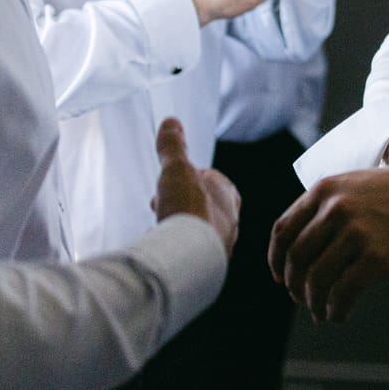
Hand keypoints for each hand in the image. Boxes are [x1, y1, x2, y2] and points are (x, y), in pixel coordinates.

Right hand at [151, 118, 240, 255]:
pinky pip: (190, 253)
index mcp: (227, 195)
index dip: (189, 177)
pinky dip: (176, 247)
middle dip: (181, 202)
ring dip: (179, 225)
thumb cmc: (188, 208)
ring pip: (198, 230)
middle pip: (204, 207)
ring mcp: (218, 246)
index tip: (172, 179)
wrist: (188, 257)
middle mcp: (229, 221)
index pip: (213, 181)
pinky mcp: (205, 267)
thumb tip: (171, 122)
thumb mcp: (176, 168)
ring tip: (159, 225)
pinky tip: (161, 248)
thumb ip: (173, 147)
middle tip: (160, 203)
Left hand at [267, 153, 388, 322]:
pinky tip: (339, 315)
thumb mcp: (359, 186)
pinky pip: (343, 294)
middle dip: (294, 285)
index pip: (283, 230)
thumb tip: (301, 249)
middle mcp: (337, 208)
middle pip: (296, 258)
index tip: (280, 276)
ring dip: (314, 303)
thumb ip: (329, 207)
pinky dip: (335, 310)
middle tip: (301, 299)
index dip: (276, 259)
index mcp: (327, 189)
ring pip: (317, 280)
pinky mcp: (379, 258)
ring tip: (321, 312)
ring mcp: (358, 232)